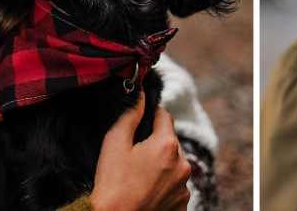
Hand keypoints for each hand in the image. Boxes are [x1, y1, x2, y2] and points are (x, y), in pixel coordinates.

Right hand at [91, 92, 191, 210]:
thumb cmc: (112, 185)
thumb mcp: (114, 144)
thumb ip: (129, 115)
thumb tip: (140, 96)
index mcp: (167, 145)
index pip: (165, 116)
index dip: (150, 116)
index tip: (139, 123)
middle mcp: (183, 165)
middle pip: (170, 142)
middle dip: (155, 143)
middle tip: (133, 156)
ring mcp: (184, 187)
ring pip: (174, 165)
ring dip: (161, 165)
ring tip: (138, 176)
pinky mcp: (182, 204)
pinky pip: (175, 186)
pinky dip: (164, 185)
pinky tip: (145, 190)